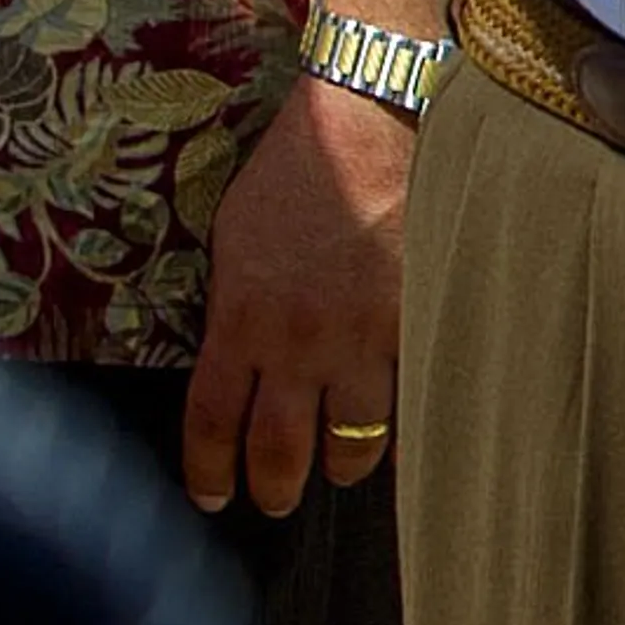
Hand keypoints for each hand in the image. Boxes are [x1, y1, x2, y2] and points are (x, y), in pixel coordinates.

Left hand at [180, 70, 410, 518]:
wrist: (371, 122)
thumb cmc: (297, 167)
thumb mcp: (235, 233)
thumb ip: (233, 301)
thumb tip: (236, 349)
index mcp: (241, 319)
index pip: (213, 423)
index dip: (209, 473)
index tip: (213, 496)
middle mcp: (298, 344)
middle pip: (280, 452)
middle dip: (275, 490)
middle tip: (276, 503)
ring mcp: (362, 341)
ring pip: (353, 442)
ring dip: (344, 467)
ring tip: (341, 472)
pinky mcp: (415, 325)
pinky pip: (411, 399)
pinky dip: (407, 428)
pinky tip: (406, 441)